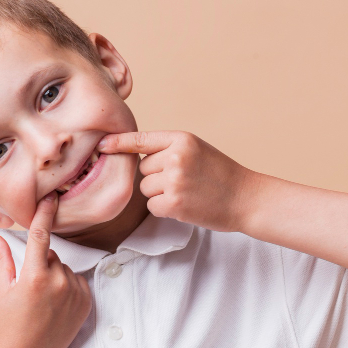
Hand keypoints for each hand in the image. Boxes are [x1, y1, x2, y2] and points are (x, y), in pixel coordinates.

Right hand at [0, 192, 91, 347]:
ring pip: (64, 268)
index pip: (41, 235)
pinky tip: (54, 306)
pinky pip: (77, 282)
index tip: (51, 198)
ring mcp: (75, 293)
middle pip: (51, 255)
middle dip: (40, 263)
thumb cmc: (6, 324)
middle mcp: (58, 282)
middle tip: (28, 287)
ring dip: (54, 275)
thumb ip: (1, 259)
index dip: (45, 214)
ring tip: (41, 300)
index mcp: (34, 276)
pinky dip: (67, 287)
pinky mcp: (86, 303)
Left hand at [97, 130, 253, 232]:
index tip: (102, 145)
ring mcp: (174, 180)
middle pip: (142, 168)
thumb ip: (168, 148)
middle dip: (155, 176)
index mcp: (181, 139)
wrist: (245, 198)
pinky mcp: (174, 203)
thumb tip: (134, 153)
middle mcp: (176, 157)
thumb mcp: (196, 149)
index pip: (141, 139)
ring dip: (159, 194)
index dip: (119, 143)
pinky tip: (185, 205)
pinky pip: (152, 205)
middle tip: (183, 181)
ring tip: (186, 192)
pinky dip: (164, 209)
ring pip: (145, 188)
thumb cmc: (220, 174)